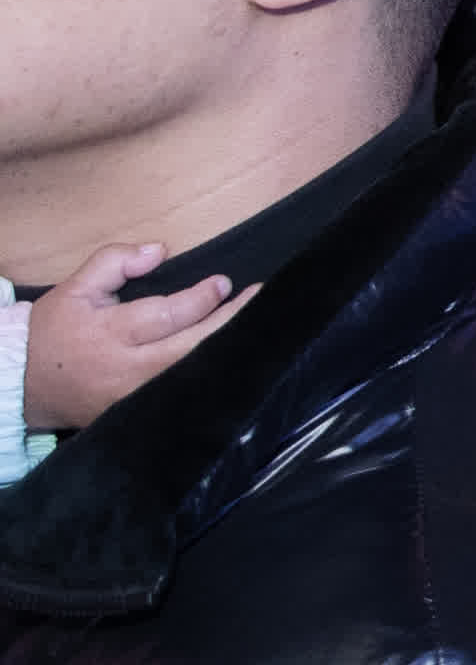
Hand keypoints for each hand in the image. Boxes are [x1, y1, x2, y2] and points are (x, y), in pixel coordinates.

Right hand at [26, 242, 246, 429]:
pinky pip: (184, 393)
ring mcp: (135, 397)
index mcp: (109, 333)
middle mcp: (127, 369)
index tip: (225, 282)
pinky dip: (212, 376)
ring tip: (260, 325)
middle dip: (230, 323)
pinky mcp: (140, 414)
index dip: (201, 299)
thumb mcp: (75, 288)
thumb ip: (114, 262)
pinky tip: (235, 357)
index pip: (166, 316)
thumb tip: (159, 250)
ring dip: (227, 350)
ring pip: (193, 374)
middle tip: (260, 300)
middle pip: (190, 348)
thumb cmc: (55, 331)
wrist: (24, 383)